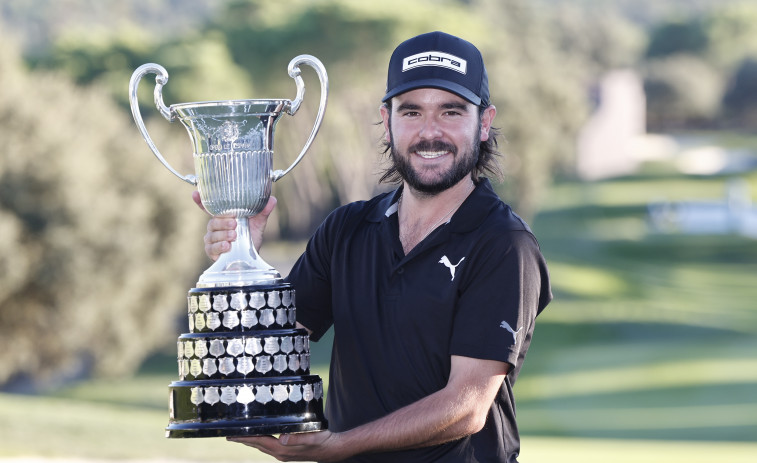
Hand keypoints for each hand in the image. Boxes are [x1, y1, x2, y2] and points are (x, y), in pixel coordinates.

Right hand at [192, 191, 276, 260]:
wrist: (251, 256)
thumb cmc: (251, 236)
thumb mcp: (258, 223)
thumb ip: (263, 212)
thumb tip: (272, 200)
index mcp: (224, 216)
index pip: (209, 207)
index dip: (200, 201)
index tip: (195, 194)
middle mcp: (216, 226)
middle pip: (213, 221)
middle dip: (223, 222)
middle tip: (234, 224)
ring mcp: (212, 239)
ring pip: (211, 234)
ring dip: (223, 235)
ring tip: (234, 236)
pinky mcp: (212, 251)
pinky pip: (211, 247)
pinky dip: (219, 246)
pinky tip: (227, 246)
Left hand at [227, 430, 349, 461]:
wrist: (333, 450)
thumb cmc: (322, 441)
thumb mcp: (311, 437)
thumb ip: (296, 438)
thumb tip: (282, 439)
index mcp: (283, 450)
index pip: (259, 442)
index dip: (245, 438)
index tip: (232, 435)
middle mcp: (281, 454)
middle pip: (258, 445)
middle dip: (244, 440)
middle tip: (230, 435)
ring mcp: (284, 454)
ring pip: (263, 446)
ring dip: (251, 442)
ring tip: (241, 437)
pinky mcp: (288, 452)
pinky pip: (269, 447)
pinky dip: (261, 442)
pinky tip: (261, 438)